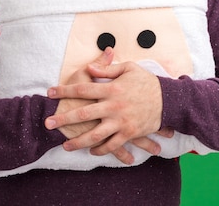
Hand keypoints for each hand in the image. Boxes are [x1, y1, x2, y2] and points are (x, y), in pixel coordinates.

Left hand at [45, 52, 163, 163]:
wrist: (170, 100)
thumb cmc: (147, 82)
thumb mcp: (129, 68)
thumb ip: (107, 68)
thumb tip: (90, 67)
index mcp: (111, 88)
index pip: (82, 89)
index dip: (64, 90)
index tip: (50, 93)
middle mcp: (113, 106)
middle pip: (83, 114)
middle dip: (63, 119)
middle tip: (47, 123)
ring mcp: (121, 122)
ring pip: (95, 135)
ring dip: (78, 142)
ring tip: (65, 145)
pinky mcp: (129, 133)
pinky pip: (112, 145)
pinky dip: (100, 149)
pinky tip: (91, 151)